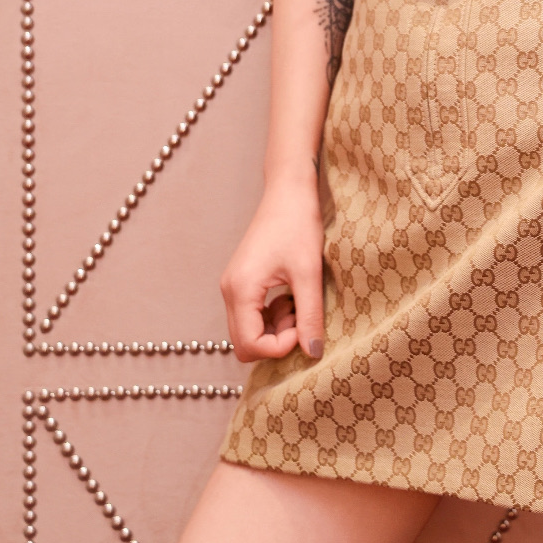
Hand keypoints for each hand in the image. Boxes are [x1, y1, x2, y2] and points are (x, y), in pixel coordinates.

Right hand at [220, 177, 324, 364]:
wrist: (289, 189)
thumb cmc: (298, 223)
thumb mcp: (309, 273)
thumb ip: (310, 316)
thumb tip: (313, 353)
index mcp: (240, 289)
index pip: (249, 345)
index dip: (280, 347)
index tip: (304, 326)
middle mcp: (229, 291)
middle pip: (244, 343)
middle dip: (276, 339)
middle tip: (301, 314)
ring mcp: (233, 285)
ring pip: (249, 330)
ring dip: (276, 327)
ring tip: (299, 300)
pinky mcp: (242, 280)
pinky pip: (252, 314)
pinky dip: (272, 315)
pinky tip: (291, 294)